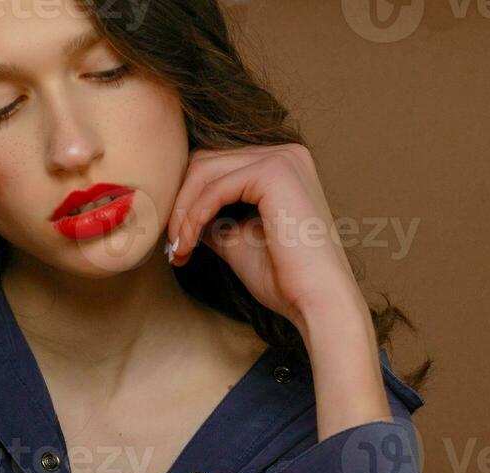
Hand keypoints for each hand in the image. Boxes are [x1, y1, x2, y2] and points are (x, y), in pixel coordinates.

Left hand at [165, 144, 361, 335]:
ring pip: (203, 170)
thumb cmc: (284, 280)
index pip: (215, 166)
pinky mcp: (274, 172)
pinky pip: (214, 187)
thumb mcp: (237, 241)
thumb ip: (213, 220)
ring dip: (182, 211)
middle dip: (180, 203)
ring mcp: (282, 159)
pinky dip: (194, 216)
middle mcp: (285, 153)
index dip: (187, 201)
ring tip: (178, 249)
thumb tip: (180, 214)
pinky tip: (187, 244)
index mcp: (282, 166)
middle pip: (205, 161)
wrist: (318, 302)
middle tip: (172, 246)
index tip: (176, 243)